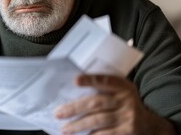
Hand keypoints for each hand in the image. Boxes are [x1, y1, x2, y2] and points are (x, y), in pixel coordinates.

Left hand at [55, 74, 174, 134]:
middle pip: (96, 103)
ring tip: (65, 129)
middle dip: (75, 108)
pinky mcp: (127, 132)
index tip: (76, 80)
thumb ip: (103, 89)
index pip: (106, 80)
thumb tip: (72, 91)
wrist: (149, 125)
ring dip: (78, 125)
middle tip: (59, 113)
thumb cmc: (124, 104)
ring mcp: (128, 117)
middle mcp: (126, 100)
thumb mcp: (120, 92)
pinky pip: (105, 134)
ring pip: (98, 120)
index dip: (91, 80)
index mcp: (123, 86)